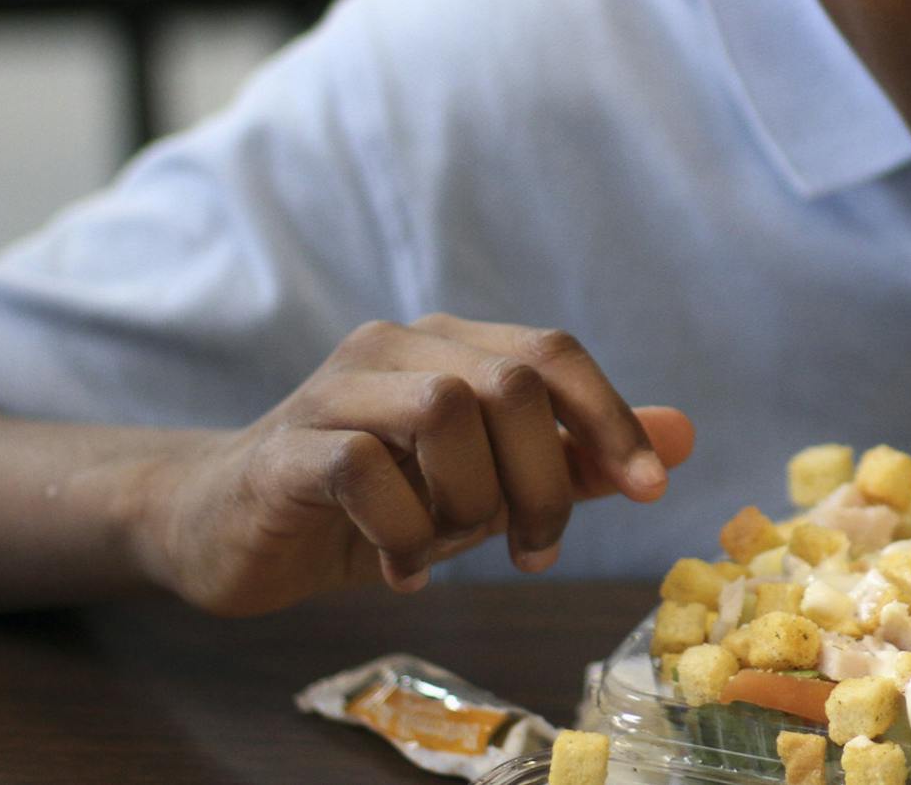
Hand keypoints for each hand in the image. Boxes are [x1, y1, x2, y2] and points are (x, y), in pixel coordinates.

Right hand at [142, 314, 694, 616]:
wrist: (226, 527)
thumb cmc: (373, 502)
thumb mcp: (489, 484)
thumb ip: (578, 458)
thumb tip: (683, 437)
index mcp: (452, 346)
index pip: (554, 355)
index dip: (612, 420)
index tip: (650, 491)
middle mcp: (397, 349)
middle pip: (512, 385)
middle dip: (544, 480)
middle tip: (531, 548)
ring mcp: (335, 391)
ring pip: (446, 412)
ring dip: (469, 501)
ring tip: (446, 545)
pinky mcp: (286, 449)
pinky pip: (369, 469)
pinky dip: (403, 530)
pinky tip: (397, 564)